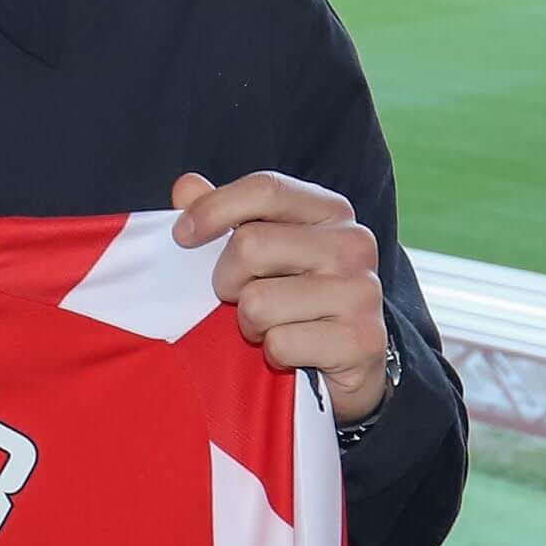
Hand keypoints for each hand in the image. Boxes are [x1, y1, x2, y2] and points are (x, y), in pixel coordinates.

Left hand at [170, 169, 393, 424]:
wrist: (355, 358)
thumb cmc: (299, 296)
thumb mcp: (266, 250)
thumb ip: (226, 217)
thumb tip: (186, 187)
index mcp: (331, 211)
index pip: (266, 189)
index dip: (214, 208)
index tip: (182, 236)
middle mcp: (353, 243)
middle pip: (250, 246)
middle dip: (227, 280)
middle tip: (241, 297)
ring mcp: (362, 292)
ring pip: (257, 302)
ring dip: (250, 323)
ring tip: (273, 325)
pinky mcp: (361, 339)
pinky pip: (280, 343)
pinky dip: (274, 353)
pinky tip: (296, 351)